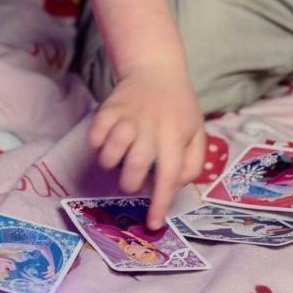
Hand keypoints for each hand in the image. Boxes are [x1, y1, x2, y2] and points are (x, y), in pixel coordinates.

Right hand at [88, 64, 204, 229]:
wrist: (156, 68)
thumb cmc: (177, 108)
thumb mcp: (196, 133)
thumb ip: (192, 164)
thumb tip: (173, 187)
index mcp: (176, 136)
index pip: (171, 176)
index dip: (160, 203)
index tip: (153, 224)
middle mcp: (152, 127)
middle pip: (136, 165)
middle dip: (129, 184)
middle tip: (131, 182)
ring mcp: (129, 116)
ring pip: (112, 150)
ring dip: (110, 163)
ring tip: (115, 161)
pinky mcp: (109, 108)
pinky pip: (95, 134)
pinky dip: (96, 144)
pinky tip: (103, 142)